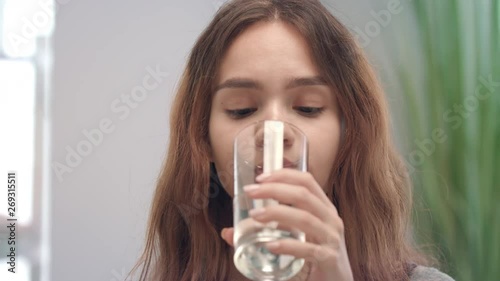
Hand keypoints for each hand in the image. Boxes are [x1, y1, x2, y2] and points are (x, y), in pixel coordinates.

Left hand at [221, 168, 353, 280]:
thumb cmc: (315, 254)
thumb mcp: (294, 237)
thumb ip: (267, 231)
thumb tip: (229, 232)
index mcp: (324, 208)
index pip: (307, 181)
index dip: (284, 175)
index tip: (260, 177)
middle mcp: (331, 219)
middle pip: (303, 195)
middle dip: (274, 190)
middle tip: (251, 192)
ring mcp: (331, 239)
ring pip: (305, 219)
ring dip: (278, 213)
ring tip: (255, 216)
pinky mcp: (329, 259)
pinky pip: (308, 250)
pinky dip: (288, 245)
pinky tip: (271, 245)